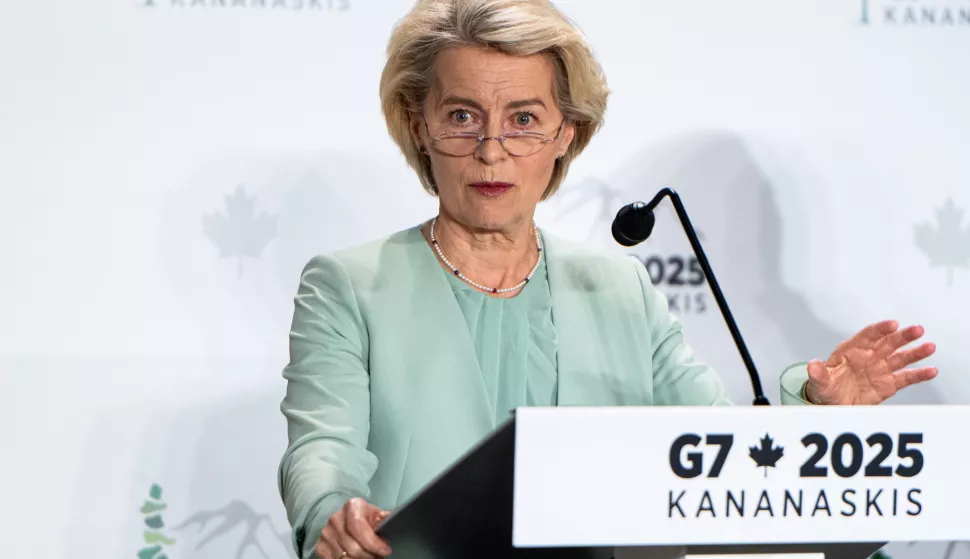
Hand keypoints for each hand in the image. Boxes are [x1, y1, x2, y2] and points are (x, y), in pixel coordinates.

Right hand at [314, 497, 391, 558]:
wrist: (344, 520)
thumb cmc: (365, 519)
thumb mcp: (376, 515)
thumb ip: (385, 519)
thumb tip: (397, 520)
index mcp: (352, 506)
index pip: (359, 527)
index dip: (373, 543)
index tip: (385, 550)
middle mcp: (336, 518)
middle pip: (354, 547)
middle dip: (370, 556)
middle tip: (379, 557)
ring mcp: (326, 534)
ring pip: (345, 558)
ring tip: (370, 557)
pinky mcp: (320, 547)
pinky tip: (357, 558)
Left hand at [805, 320, 937, 404]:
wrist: (833, 404)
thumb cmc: (826, 388)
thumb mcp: (819, 381)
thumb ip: (818, 373)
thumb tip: (812, 365)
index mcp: (851, 350)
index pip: (867, 336)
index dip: (880, 329)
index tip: (892, 324)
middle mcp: (869, 356)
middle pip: (888, 343)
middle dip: (902, 337)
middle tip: (917, 330)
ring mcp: (880, 369)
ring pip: (900, 358)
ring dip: (915, 352)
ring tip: (929, 347)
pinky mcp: (888, 384)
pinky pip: (906, 378)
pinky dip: (918, 374)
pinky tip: (931, 370)